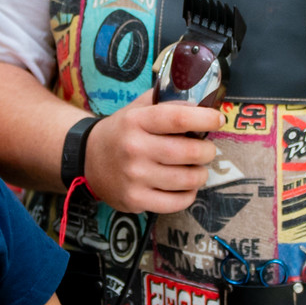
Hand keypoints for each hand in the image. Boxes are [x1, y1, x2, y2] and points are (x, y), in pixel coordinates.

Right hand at [82, 91, 222, 214]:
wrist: (88, 159)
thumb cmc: (122, 132)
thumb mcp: (137, 109)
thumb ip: (166, 102)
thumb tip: (201, 102)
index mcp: (136, 121)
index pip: (178, 118)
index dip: (205, 119)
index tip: (217, 120)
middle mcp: (134, 148)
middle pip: (188, 152)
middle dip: (207, 151)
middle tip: (207, 150)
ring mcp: (134, 177)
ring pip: (187, 179)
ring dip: (200, 174)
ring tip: (197, 169)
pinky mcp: (135, 200)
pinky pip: (176, 202)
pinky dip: (188, 195)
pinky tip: (185, 187)